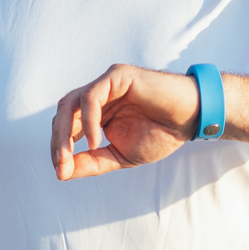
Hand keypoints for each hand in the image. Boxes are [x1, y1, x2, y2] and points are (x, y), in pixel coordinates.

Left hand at [49, 63, 200, 179]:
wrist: (191, 119)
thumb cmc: (161, 133)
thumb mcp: (121, 155)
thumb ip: (93, 162)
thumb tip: (62, 172)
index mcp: (97, 112)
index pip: (66, 127)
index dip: (59, 149)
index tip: (61, 173)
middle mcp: (97, 95)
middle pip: (64, 114)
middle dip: (58, 141)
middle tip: (60, 166)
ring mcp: (106, 83)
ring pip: (71, 103)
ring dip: (65, 131)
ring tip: (68, 156)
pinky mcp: (117, 76)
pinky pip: (92, 96)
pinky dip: (89, 120)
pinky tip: (96, 141)